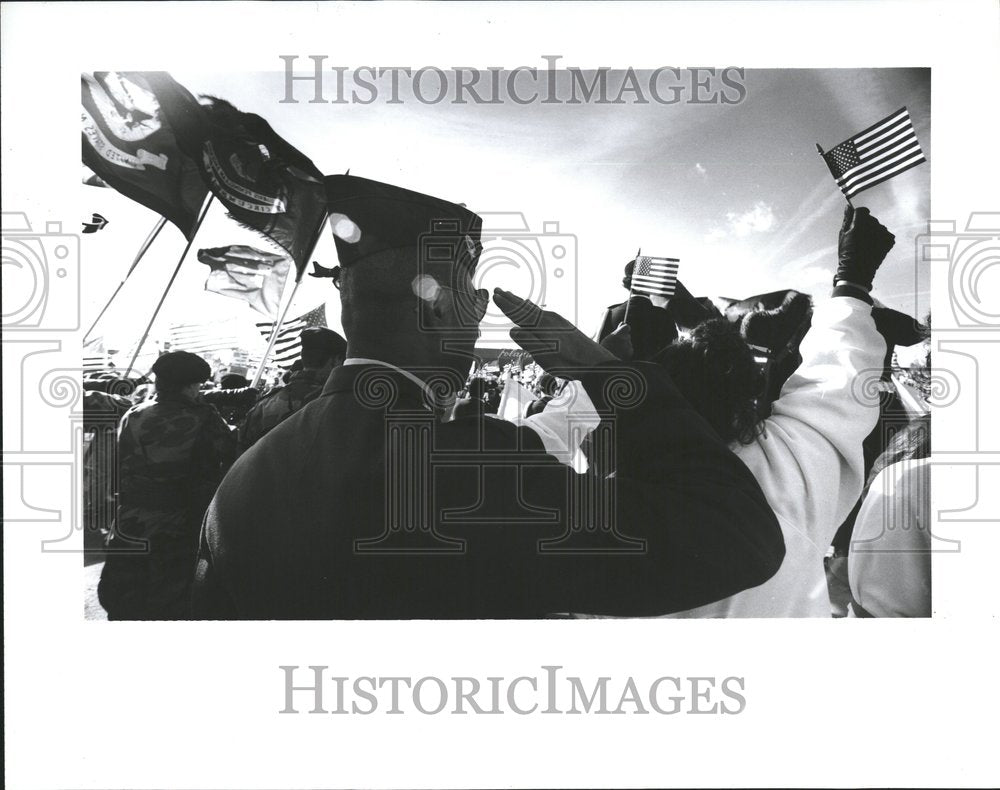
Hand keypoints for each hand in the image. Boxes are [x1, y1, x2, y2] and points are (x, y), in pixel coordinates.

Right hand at [493, 288, 617, 375]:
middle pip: (525, 307)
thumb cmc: (570, 363)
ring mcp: (557, 320)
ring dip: (521, 302)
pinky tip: (533, 310)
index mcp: (542, 326)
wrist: (596, 362)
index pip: (519, 313)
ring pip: (534, 308)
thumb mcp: (547, 357)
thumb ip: (530, 343)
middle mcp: (548, 319)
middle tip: (498, 289)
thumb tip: (512, 330)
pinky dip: (532, 307)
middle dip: (511, 299)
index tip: (494, 296)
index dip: (506, 306)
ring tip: (512, 295)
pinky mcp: (563, 325)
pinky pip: (541, 311)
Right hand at [600, 323, 633, 360]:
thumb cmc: (605, 349)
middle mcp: (624, 339)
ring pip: (629, 342)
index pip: (627, 327)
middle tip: (615, 344)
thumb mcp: (609, 338)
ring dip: (625, 345)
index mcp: (618, 335)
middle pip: (627, 335)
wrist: (606, 363)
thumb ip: (617, 330)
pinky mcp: (630, 352)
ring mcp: (628, 346)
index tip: (621, 331)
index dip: (624, 328)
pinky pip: (630, 348)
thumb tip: (622, 323)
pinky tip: (620, 354)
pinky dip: (626, 350)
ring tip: (617, 350)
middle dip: (623, 338)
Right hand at [835, 205, 894, 290]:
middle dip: (866, 225)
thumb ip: (847, 219)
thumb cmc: (847, 254)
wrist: (857, 271)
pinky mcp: (889, 240)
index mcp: (860, 224)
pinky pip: (886, 234)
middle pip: (871, 219)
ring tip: (866, 245)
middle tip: (859, 239)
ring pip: (879, 227)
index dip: (858, 217)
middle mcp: (874, 227)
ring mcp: (883, 234)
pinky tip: (874, 247)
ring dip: (874, 232)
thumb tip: (849, 206)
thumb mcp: (842, 235)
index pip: (863, 210)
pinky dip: (881, 239)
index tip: (856, 225)